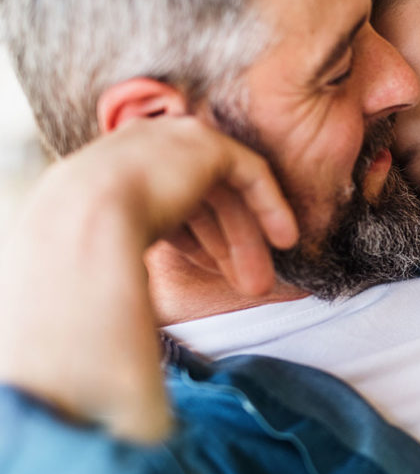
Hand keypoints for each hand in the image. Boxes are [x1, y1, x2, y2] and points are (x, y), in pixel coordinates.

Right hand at [0, 117, 296, 442]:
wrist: (80, 223)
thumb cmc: (81, 261)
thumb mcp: (108, 260)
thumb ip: (128, 267)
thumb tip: (134, 333)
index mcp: (111, 175)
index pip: (167, 206)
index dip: (197, 241)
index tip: (213, 275)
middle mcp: (142, 150)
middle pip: (201, 200)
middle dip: (228, 245)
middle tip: (250, 288)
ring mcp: (172, 140)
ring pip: (225, 193)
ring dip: (246, 239)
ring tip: (261, 286)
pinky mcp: (204, 142)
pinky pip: (249, 172)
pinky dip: (270, 205)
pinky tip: (285, 240)